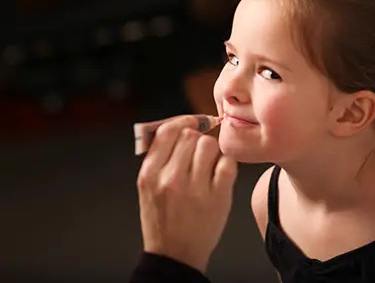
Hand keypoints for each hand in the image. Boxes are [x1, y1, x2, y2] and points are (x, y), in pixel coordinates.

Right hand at [136, 115, 236, 272]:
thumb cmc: (161, 217)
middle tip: (197, 153)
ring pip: (209, 146)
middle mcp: (170, 179)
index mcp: (149, 174)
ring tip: (207, 165)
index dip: (183, 120)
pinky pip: (227, 163)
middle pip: (190, 136)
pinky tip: (219, 173)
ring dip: (211, 151)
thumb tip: (180, 125)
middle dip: (196, 139)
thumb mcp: (147, 187)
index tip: (193, 121)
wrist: (175, 254)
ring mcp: (195, 189)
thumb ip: (158, 157)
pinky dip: (225, 164)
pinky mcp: (218, 197)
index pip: (167, 131)